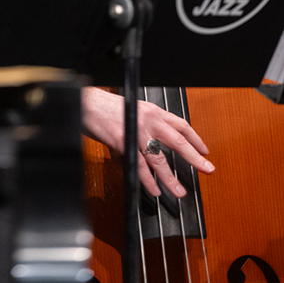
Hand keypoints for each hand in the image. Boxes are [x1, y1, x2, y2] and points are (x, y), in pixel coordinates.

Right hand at [81, 87, 214, 197]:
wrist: (87, 102)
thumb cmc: (106, 107)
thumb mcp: (130, 112)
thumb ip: (141, 133)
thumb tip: (143, 156)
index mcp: (152, 111)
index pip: (180, 124)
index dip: (195, 138)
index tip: (204, 150)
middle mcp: (148, 119)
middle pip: (177, 141)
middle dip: (194, 157)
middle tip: (207, 169)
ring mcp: (137, 131)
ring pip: (159, 159)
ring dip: (170, 178)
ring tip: (179, 192)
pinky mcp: (123, 142)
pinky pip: (139, 166)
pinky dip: (147, 181)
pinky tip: (153, 190)